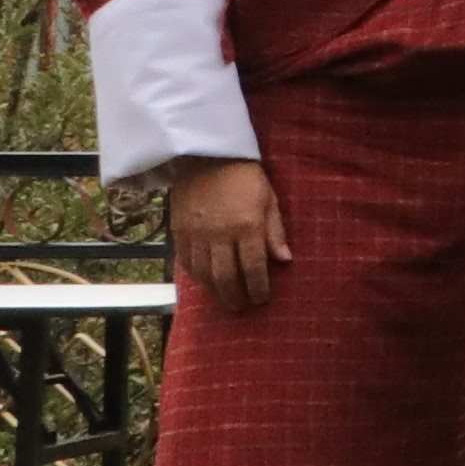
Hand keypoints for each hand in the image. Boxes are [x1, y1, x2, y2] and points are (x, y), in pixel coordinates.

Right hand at [163, 160, 288, 318]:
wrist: (206, 158)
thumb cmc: (245, 178)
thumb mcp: (269, 200)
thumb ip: (275, 232)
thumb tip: (285, 261)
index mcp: (247, 226)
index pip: (254, 267)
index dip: (258, 288)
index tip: (262, 300)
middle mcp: (220, 235)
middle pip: (226, 277)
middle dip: (236, 297)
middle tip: (242, 307)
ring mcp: (196, 235)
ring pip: (204, 274)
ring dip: (215, 292)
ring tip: (225, 300)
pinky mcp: (179, 232)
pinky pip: (186, 263)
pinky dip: (197, 276)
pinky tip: (205, 282)